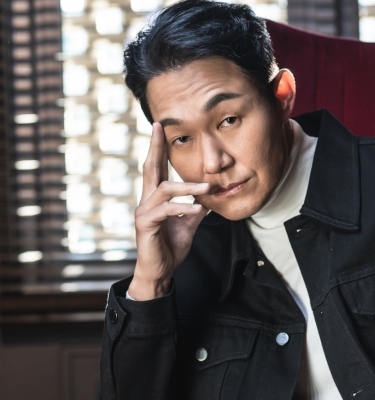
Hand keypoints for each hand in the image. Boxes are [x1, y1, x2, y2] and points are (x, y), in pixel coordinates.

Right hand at [128, 122, 209, 299]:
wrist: (160, 271)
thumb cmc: (170, 247)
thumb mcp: (188, 224)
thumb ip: (194, 209)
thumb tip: (206, 197)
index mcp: (156, 198)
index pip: (157, 169)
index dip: (159, 149)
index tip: (161, 130)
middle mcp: (146, 201)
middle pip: (150, 168)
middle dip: (155, 147)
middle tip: (158, 127)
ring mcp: (144, 212)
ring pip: (164, 189)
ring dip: (187, 186)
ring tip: (206, 188)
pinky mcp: (146, 225)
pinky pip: (166, 211)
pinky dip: (182, 208)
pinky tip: (197, 209)